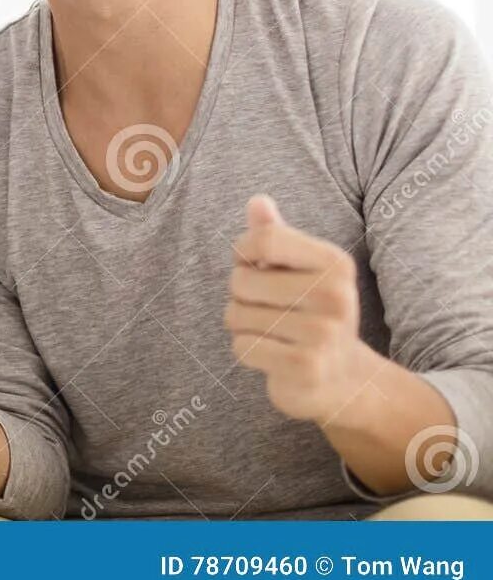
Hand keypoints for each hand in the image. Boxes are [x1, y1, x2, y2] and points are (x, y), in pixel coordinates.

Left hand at [226, 195, 376, 423]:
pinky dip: (247, 350)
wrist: (342, 378)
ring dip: (242, 325)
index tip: (253, 265)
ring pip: (236, 315)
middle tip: (269, 308)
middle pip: (241, 280)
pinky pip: (242, 346)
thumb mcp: (298, 269)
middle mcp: (335, 296)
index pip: (262, 240)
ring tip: (272, 332)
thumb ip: (274, 234)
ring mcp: (323, 334)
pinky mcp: (306, 367)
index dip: (242, 253)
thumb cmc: (310, 312)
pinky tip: (274, 355)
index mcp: (335, 263)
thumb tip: (257, 200)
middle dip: (240, 295)